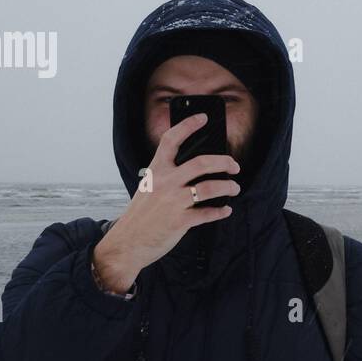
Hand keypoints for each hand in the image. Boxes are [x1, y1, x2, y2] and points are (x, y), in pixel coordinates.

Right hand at [92, 113, 239, 291]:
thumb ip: (167, 175)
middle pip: (201, 162)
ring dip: (228, 187)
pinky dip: (220, 211)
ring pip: (210, 187)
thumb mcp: (149, 187)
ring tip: (234, 188)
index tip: (203, 118)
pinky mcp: (180, 221)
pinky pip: (208, 213)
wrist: (127, 242)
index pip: (171, 140)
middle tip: (234, 165)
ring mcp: (173, 201)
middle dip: (224, 161)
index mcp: (156, 170)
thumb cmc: (141, 214)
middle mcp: (165, 182)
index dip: (188, 125)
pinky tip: (225, 210)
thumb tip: (196, 168)